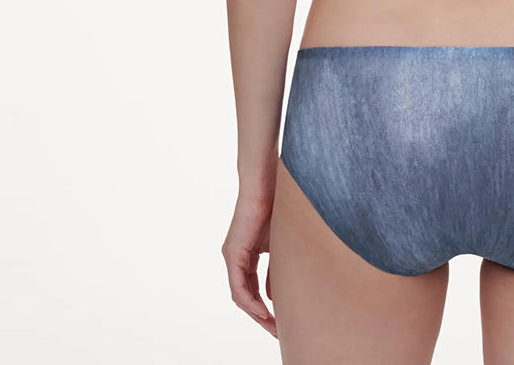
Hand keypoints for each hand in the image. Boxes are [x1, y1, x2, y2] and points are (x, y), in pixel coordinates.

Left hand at [222, 189, 277, 337]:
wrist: (266, 182)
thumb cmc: (276, 204)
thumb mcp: (279, 243)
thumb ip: (276, 266)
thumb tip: (274, 294)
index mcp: (245, 255)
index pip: (252, 290)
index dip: (265, 308)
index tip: (281, 321)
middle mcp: (235, 258)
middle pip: (245, 298)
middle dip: (262, 317)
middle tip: (279, 332)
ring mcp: (232, 256)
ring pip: (240, 296)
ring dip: (256, 315)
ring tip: (274, 327)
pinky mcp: (233, 253)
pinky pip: (239, 287)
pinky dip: (250, 302)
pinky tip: (264, 312)